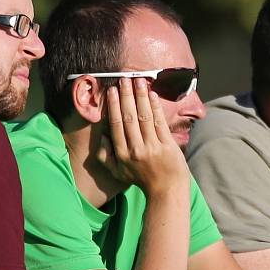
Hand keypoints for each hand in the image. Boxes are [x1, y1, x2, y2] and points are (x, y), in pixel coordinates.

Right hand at [98, 78, 187, 194]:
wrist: (166, 190)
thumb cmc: (141, 179)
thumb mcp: (118, 172)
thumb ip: (105, 156)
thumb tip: (102, 137)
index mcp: (122, 154)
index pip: (116, 125)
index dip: (114, 106)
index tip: (112, 91)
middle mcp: (136, 150)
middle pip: (129, 117)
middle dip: (126, 96)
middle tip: (124, 79)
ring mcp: (152, 147)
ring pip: (144, 117)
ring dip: (141, 97)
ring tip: (138, 81)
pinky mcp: (167, 145)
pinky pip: (159, 122)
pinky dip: (155, 107)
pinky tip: (152, 94)